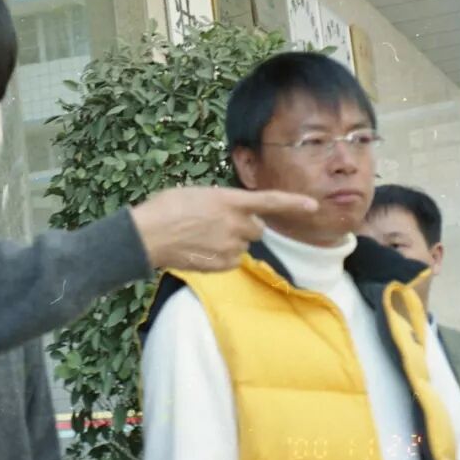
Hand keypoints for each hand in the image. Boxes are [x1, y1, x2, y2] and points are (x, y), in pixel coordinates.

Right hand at [130, 187, 316, 270]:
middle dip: (244, 227)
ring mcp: (229, 246)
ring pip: (243, 246)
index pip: (270, 201)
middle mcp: (235, 224)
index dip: (293, 203)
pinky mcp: (222, 265)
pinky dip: (221, 257)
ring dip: (230, 242)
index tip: (313, 206)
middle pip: (257, 229)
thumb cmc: (165, 209)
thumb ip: (222, 203)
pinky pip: (232, 260)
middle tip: (217, 224)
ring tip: (202, 237)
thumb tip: (229, 212)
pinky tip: (200, 250)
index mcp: (229, 201)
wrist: (146, 236)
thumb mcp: (197, 194)